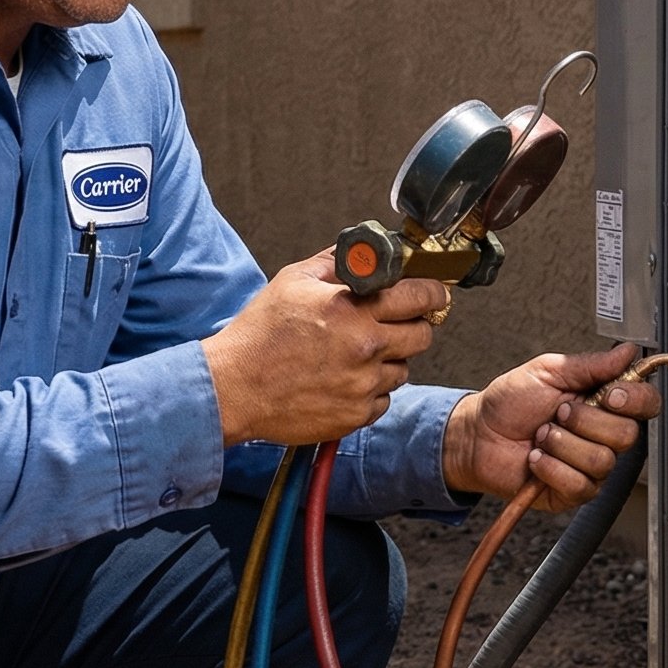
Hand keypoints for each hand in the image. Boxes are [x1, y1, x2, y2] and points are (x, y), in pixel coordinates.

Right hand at [204, 251, 451, 448]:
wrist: (234, 387)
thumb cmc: (259, 334)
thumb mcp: (293, 281)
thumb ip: (335, 262)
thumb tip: (364, 252)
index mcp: (353, 311)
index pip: (420, 297)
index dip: (432, 292)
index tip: (433, 293)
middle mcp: (365, 349)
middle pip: (422, 335)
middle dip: (414, 325)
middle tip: (396, 323)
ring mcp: (363, 385)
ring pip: (403, 369)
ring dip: (389, 360)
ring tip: (355, 354)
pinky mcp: (356, 415)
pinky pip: (383, 400)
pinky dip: (371, 390)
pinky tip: (344, 379)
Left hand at [442, 343, 660, 508]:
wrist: (478, 434)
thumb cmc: (510, 402)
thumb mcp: (549, 371)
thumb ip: (592, 364)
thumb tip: (629, 350)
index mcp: (603, 403)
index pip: (646, 404)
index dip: (635, 400)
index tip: (609, 394)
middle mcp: (602, 436)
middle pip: (627, 435)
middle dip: (584, 421)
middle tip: (557, 413)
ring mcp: (590, 467)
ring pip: (601, 460)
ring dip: (562, 444)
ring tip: (541, 436)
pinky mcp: (573, 491)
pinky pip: (579, 484)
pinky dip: (550, 467)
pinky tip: (536, 458)